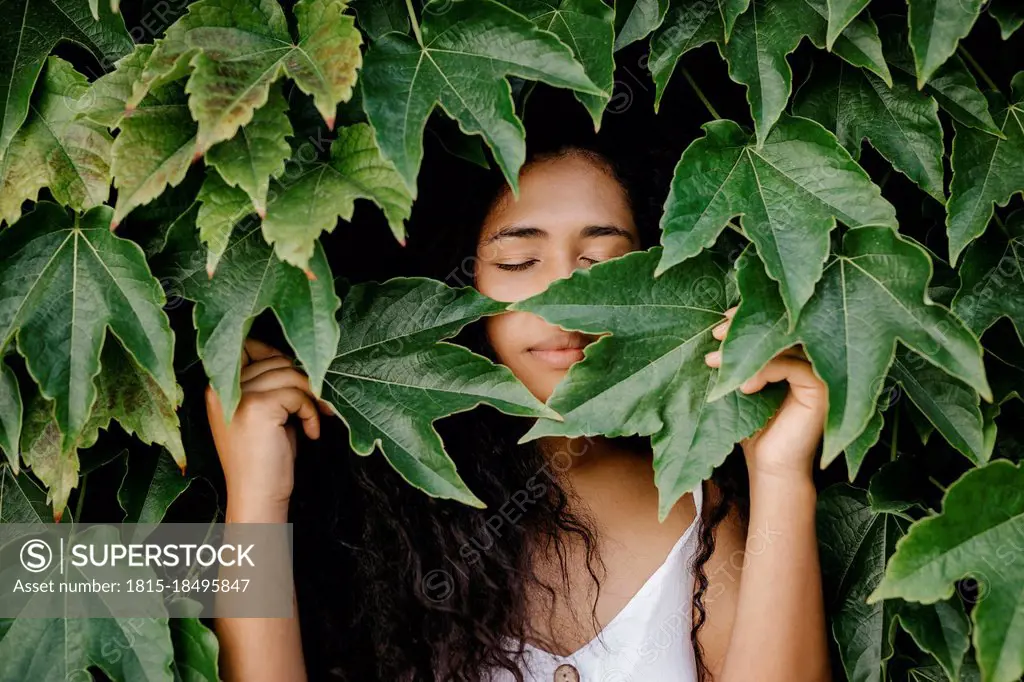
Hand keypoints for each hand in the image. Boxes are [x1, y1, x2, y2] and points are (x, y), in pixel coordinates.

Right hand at [206, 338, 334, 519]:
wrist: (257, 496)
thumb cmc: (265, 458)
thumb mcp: (263, 414)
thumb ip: (269, 384)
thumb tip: (297, 358)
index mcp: (218, 388)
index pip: (248, 347)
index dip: (277, 355)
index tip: (299, 377)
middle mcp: (222, 388)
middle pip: (275, 359)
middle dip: (303, 379)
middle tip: (318, 404)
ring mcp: (239, 397)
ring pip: (290, 374)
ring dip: (310, 397)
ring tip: (314, 420)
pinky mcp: (258, 408)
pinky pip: (297, 394)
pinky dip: (311, 412)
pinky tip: (311, 434)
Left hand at [704, 306, 827, 480]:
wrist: (769, 466)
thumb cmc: (754, 427)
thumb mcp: (739, 382)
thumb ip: (736, 357)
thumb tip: (715, 328)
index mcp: (797, 352)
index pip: (776, 321)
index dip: (748, 316)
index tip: (718, 324)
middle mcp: (815, 357)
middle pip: (782, 325)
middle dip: (745, 325)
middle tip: (715, 333)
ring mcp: (822, 371)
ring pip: (784, 343)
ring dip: (745, 349)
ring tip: (714, 362)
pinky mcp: (822, 389)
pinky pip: (791, 366)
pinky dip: (764, 371)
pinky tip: (744, 388)